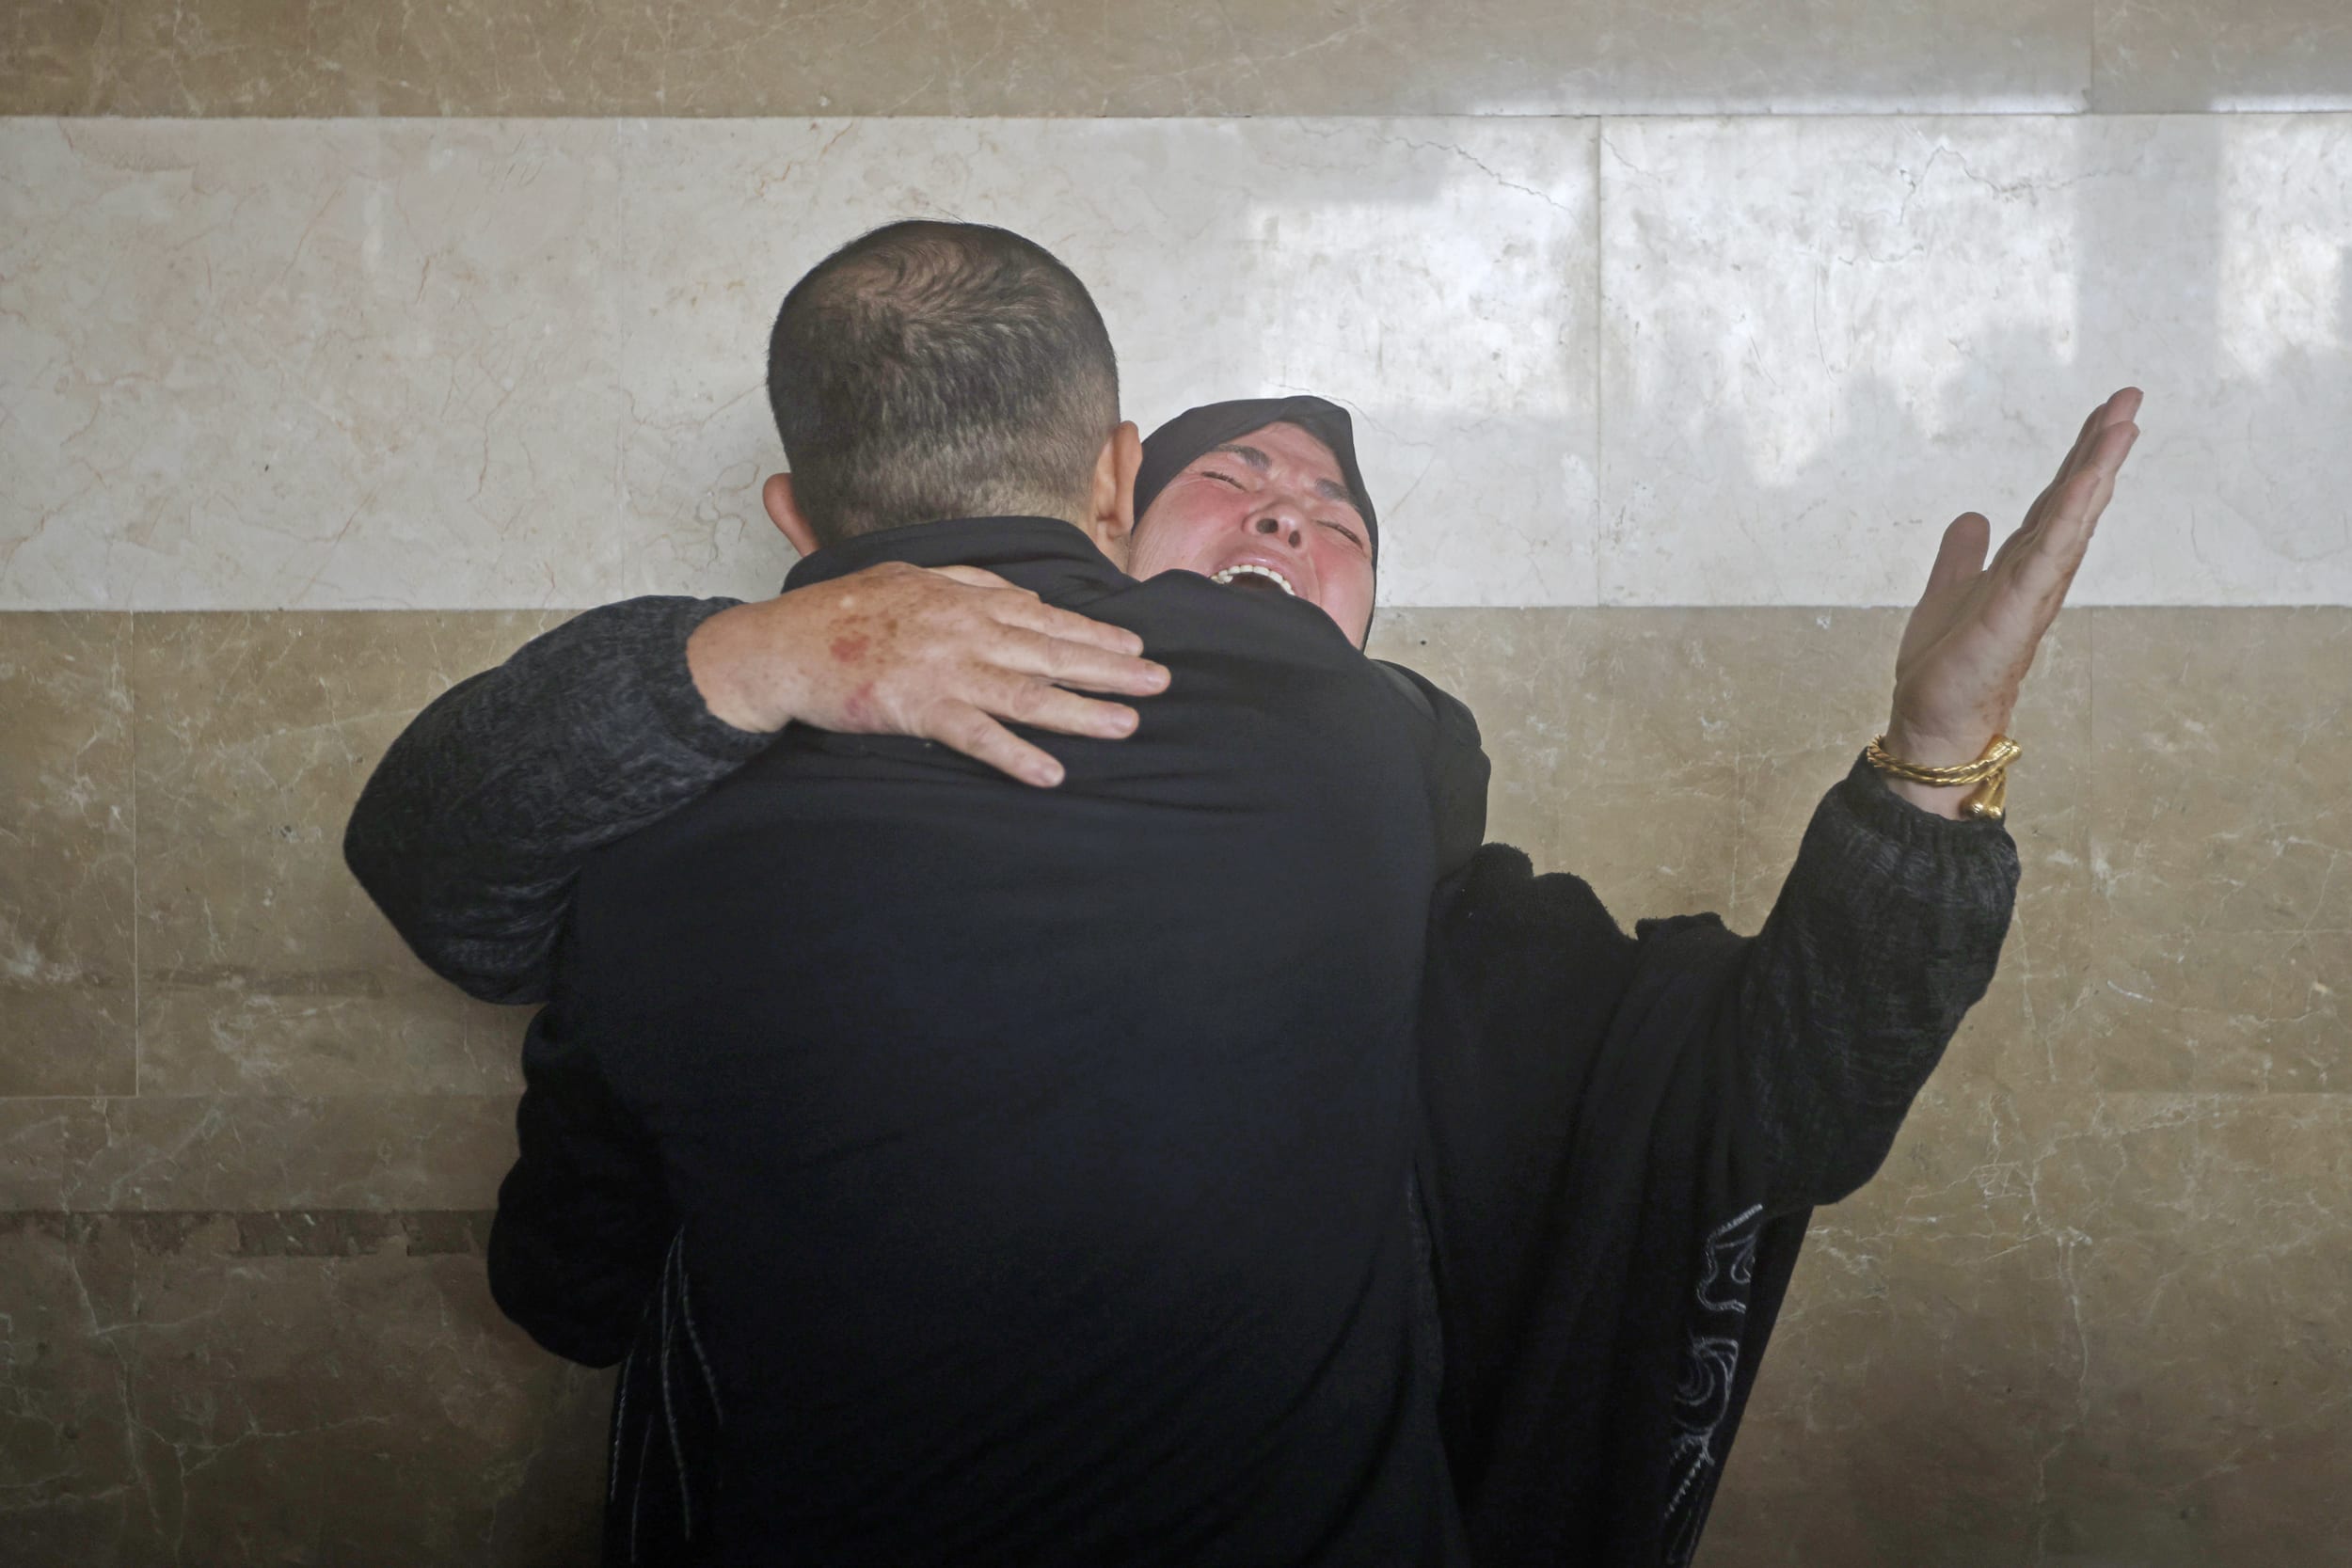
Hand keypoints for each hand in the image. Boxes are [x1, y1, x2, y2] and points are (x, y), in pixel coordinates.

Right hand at [686, 561, 1168, 786]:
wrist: (783, 645)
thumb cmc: (842, 613)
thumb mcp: (910, 578)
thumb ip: (967, 584)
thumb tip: (1018, 596)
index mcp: (962, 600)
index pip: (1043, 617)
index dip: (1092, 632)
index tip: (1134, 645)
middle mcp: (964, 630)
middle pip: (1050, 651)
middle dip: (1110, 668)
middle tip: (1160, 682)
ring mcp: (943, 670)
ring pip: (1027, 692)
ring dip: (1081, 711)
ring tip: (1126, 725)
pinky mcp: (918, 708)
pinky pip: (976, 736)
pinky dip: (1015, 755)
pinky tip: (1051, 775)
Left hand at [1881, 388, 2143, 817]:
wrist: (1931, 725)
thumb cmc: (1945, 672)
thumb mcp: (1947, 594)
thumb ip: (1962, 556)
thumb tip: (1973, 516)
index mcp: (2022, 568)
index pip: (2056, 503)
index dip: (2080, 459)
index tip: (2107, 416)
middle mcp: (2036, 576)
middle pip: (2074, 501)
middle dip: (2101, 450)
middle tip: (2130, 398)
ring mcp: (2031, 592)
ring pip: (2071, 520)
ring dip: (2096, 470)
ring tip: (2123, 423)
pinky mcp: (2016, 611)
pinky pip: (2049, 554)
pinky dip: (2070, 516)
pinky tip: (2089, 481)